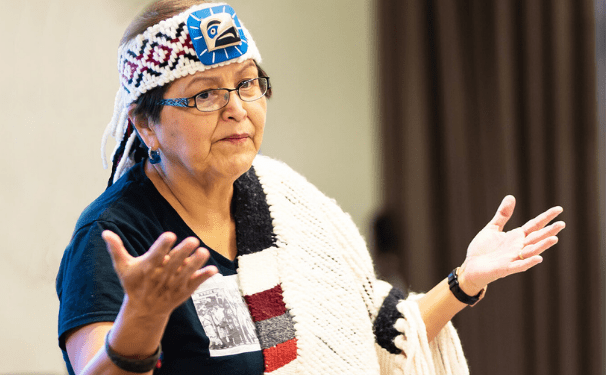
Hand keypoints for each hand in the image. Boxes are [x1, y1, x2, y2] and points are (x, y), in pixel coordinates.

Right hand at [102, 231, 217, 317]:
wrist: (144, 311)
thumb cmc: (134, 284)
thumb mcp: (123, 268)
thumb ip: (116, 249)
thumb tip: (105, 232)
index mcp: (147, 268)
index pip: (155, 255)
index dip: (162, 246)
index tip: (169, 235)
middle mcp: (161, 277)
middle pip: (174, 263)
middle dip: (183, 252)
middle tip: (193, 239)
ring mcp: (173, 285)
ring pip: (186, 273)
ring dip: (196, 263)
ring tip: (204, 251)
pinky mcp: (183, 291)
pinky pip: (195, 284)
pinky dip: (203, 277)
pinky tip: (213, 270)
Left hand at [458, 195, 564, 294]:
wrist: (470, 266)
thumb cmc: (482, 249)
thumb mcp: (492, 228)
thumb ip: (503, 215)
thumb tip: (511, 196)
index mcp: (516, 237)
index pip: (535, 225)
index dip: (546, 217)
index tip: (559, 209)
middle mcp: (518, 247)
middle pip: (537, 237)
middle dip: (549, 231)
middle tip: (562, 224)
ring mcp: (513, 258)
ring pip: (532, 251)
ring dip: (543, 245)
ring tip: (554, 238)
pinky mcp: (506, 268)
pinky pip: (520, 265)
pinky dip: (529, 262)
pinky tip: (538, 258)